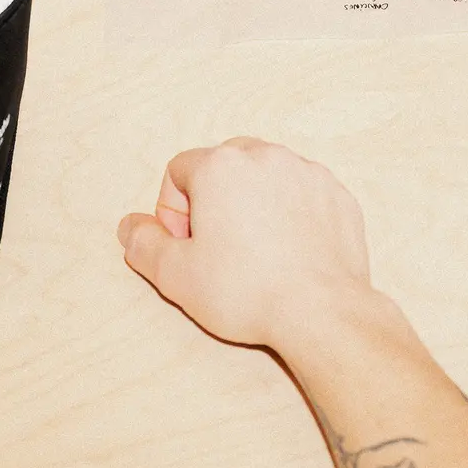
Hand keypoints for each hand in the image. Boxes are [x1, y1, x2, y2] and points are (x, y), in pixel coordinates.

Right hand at [118, 139, 382, 352]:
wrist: (320, 311)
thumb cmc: (247, 291)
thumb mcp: (176, 275)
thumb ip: (144, 244)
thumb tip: (131, 227)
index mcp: (221, 166)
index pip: (179, 170)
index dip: (174, 211)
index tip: (187, 245)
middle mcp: (266, 156)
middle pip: (224, 165)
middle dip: (213, 200)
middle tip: (217, 247)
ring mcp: (307, 173)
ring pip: (265, 176)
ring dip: (253, 203)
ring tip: (255, 251)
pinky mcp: (336, 194)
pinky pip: (302, 193)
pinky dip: (291, 213)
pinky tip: (289, 253)